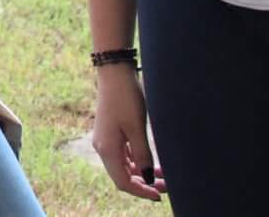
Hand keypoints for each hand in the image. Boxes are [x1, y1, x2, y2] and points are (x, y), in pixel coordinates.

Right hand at [92, 66, 165, 201]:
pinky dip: (136, 162)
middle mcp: (102, 147)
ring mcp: (105, 140)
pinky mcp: (110, 132)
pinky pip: (122, 155)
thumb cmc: (126, 98)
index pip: (123, 182)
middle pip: (122, 176)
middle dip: (144, 184)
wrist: (114, 72)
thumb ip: (143, 155)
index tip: (160, 195)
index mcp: (107, 149)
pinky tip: (149, 161)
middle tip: (166, 185)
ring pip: (123, 166)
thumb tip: (148, 178)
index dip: (142, 191)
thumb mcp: (137, 128)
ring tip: (162, 175)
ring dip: (141, 173)